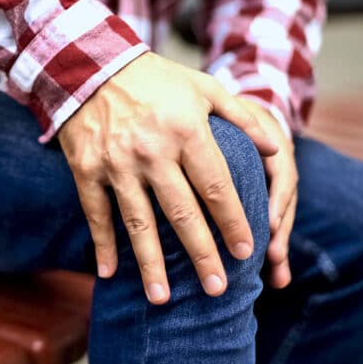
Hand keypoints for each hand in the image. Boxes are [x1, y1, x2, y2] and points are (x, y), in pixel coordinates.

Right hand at [58, 52, 277, 303]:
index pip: (216, 187)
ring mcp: (117, 164)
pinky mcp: (87, 170)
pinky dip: (102, 245)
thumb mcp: (203, 87)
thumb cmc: (155, 78)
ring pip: (139, 223)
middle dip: (202, 255)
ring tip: (163, 300)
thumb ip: (242, 118)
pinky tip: (109, 274)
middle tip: (217, 289)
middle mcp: (152, 151)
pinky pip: (97, 214)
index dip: (233, 222)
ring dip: (151, 264)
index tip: (247, 252)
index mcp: (186, 131)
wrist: (90, 64)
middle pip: (183, 214)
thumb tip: (275, 150)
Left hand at [236, 98, 296, 288]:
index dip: (277, 198)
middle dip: (279, 232)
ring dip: (280, 249)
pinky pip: (275, 225)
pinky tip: (277, 277)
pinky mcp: (272, 197)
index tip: (271, 221)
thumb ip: (221, 128)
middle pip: (284, 203)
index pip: (281, 173)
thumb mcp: (225, 111)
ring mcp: (277, 182)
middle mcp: (277, 166)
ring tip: (278, 279)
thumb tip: (194, 135)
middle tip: (271, 257)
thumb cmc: (225, 113)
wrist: (245, 109)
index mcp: (268, 144)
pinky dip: (276, 250)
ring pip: (282, 219)